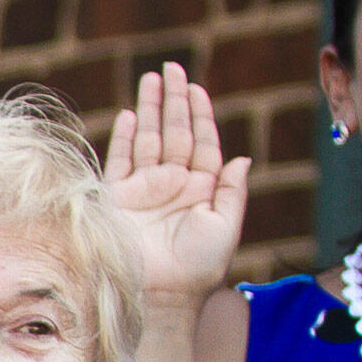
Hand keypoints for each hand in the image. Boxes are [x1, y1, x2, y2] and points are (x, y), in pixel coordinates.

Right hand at [100, 63, 251, 306]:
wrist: (158, 293)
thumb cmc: (196, 267)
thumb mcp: (225, 226)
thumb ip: (233, 191)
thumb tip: (242, 158)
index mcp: (202, 188)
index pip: (202, 141)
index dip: (199, 114)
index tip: (196, 88)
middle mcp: (173, 184)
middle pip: (174, 132)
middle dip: (174, 100)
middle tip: (172, 68)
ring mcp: (144, 190)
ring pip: (148, 139)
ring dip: (150, 108)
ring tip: (152, 78)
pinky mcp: (119, 198)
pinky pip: (121, 160)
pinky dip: (124, 137)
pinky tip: (127, 114)